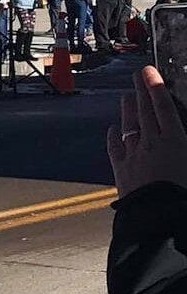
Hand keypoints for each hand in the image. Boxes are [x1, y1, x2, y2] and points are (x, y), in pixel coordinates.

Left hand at [109, 66, 186, 198]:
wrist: (159, 220)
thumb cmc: (184, 196)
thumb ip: (183, 145)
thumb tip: (178, 139)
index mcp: (175, 141)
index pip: (164, 108)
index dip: (156, 88)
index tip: (150, 73)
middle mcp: (152, 143)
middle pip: (145, 111)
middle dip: (141, 91)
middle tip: (138, 75)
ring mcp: (134, 156)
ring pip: (129, 126)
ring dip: (128, 110)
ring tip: (127, 97)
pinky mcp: (122, 171)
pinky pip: (115, 148)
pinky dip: (114, 137)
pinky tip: (112, 130)